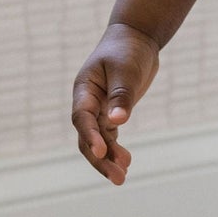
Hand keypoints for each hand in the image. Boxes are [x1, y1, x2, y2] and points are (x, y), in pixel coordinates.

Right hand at [71, 24, 159, 184]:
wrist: (135, 39)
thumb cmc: (127, 50)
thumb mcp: (126, 70)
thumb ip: (121, 95)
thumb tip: (118, 120)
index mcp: (84, 89)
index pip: (82, 118)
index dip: (90, 136)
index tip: (101, 152)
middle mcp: (87, 102)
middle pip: (87, 136)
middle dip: (100, 158)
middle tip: (117, 177)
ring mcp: (98, 109)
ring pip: (98, 140)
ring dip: (108, 158)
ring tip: (122, 177)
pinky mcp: (110, 113)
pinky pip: (109, 136)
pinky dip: (115, 149)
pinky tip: (125, 162)